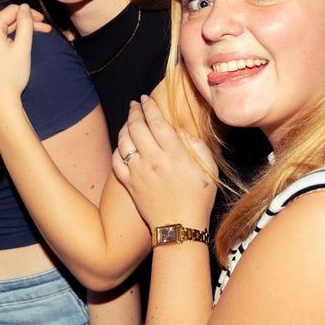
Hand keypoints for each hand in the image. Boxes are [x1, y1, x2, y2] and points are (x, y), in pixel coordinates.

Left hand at [0, 4, 50, 118]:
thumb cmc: (10, 76)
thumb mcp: (23, 47)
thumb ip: (25, 23)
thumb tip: (25, 7)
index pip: (12, 10)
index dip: (29, 13)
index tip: (43, 21)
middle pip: (7, 19)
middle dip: (26, 22)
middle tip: (45, 29)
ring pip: (3, 29)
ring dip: (20, 30)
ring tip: (38, 35)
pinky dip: (10, 38)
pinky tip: (22, 43)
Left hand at [113, 96, 215, 229]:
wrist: (180, 226)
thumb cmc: (198, 198)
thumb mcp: (207, 168)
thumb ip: (195, 145)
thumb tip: (180, 131)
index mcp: (174, 154)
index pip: (157, 121)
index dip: (149, 106)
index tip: (146, 98)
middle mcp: (153, 160)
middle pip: (137, 126)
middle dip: (134, 111)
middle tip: (135, 104)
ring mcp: (138, 172)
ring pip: (124, 141)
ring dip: (125, 126)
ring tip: (129, 120)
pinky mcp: (129, 183)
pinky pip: (116, 160)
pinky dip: (118, 148)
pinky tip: (123, 144)